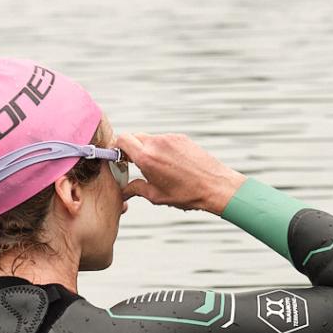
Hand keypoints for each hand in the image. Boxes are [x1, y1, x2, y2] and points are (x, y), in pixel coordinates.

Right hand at [116, 132, 245, 214]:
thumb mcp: (156, 196)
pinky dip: (162, 149)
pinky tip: (170, 164)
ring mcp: (170, 138)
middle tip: (134, 163)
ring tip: (156, 167)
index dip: (117, 148)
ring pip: (150, 138)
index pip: (122, 139)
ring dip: (147, 149)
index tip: (120, 159)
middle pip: (134, 137)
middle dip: (130, 149)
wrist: (216, 186)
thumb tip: (125, 190)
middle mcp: (156, 143)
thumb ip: (136, 189)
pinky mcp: (181, 138)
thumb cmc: (187, 194)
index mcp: (146, 157)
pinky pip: (164, 140)